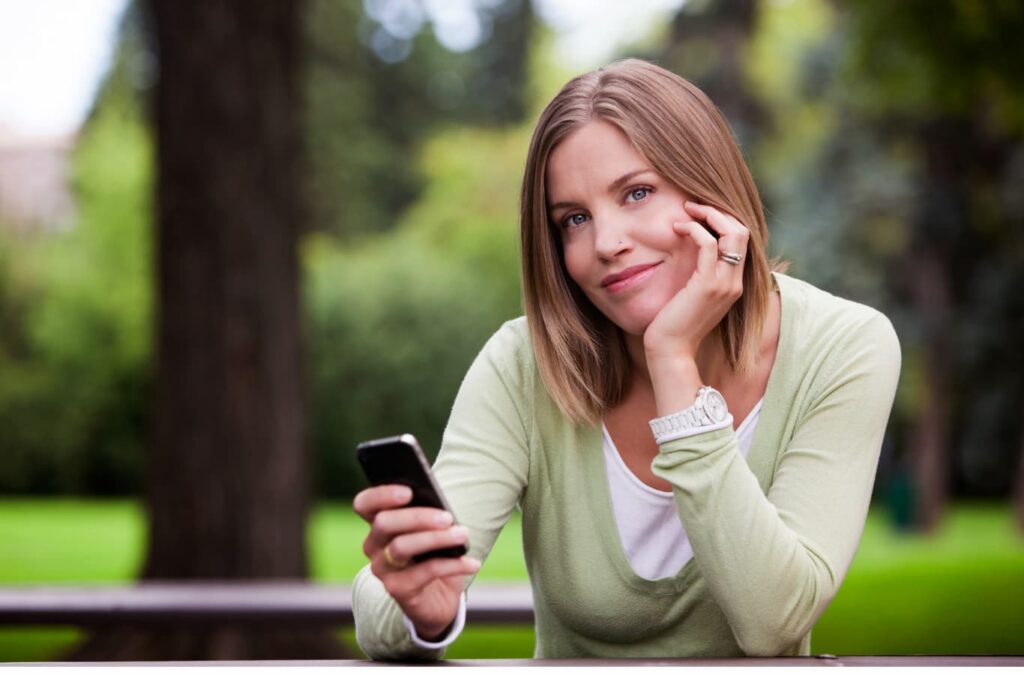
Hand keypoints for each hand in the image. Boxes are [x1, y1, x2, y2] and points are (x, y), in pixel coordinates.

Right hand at [354, 485, 480, 639]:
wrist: (437, 598)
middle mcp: (374, 545)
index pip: (364, 504)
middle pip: (384, 523)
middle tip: (447, 517)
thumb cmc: (433, 554)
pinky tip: (472, 563)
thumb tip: (441, 507)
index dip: (381, 495)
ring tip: (462, 535)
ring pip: (401, 547)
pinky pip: (424, 572)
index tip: (409, 491)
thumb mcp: (431, 531)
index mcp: (379, 523)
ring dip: (436, 539)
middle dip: (417, 517)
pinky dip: (452, 565)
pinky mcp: (397, 590)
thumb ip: (428, 515)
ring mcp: (383, 569)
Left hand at [642, 201, 749, 360]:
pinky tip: (678, 229)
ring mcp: (725, 284)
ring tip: (685, 211)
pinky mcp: (707, 285)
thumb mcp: (693, 296)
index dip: (724, 220)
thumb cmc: (675, 324)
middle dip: (718, 211)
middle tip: (692, 205)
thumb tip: (691, 250)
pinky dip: (695, 230)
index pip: (742, 240)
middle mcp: (735, 282)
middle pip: (743, 231)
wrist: (671, 351)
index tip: (700, 213)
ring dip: (708, 214)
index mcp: (734, 283)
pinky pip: (709, 244)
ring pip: (732, 233)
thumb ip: (700, 275)